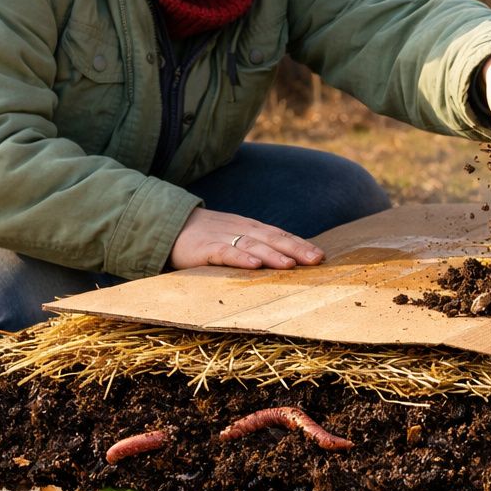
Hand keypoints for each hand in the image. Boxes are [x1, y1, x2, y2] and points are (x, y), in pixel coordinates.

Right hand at [169, 207, 324, 270]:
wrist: (169, 224)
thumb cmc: (207, 235)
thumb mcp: (236, 236)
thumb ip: (256, 245)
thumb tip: (286, 259)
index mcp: (251, 228)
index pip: (280, 235)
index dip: (300, 244)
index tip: (321, 256)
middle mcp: (241, 230)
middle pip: (272, 238)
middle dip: (296, 249)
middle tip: (316, 260)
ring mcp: (223, 237)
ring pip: (253, 246)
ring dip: (273, 254)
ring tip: (290, 264)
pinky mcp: (205, 248)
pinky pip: (225, 253)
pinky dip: (240, 259)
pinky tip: (254, 266)